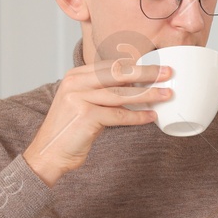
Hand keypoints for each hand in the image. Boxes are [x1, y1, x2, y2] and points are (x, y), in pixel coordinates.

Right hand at [21, 58, 173, 184]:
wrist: (48, 153)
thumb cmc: (70, 131)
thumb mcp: (83, 104)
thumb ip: (102, 93)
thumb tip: (136, 89)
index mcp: (75, 76)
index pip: (110, 65)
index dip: (135, 64)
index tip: (156, 66)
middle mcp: (75, 83)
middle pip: (118, 73)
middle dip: (146, 73)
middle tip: (168, 73)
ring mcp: (79, 98)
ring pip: (121, 94)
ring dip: (148, 94)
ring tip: (166, 95)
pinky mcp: (85, 116)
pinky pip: (119, 115)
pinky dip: (137, 116)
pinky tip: (151, 116)